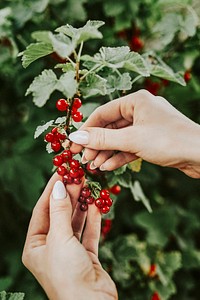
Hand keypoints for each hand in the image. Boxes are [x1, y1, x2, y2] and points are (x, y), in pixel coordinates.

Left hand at [22, 173, 117, 299]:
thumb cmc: (67, 274)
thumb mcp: (59, 238)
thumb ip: (60, 211)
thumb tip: (59, 187)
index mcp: (35, 246)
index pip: (42, 210)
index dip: (51, 190)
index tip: (61, 172)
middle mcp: (50, 248)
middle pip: (60, 214)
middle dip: (69, 195)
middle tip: (78, 176)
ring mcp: (69, 252)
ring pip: (75, 222)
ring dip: (82, 204)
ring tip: (88, 186)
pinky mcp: (86, 256)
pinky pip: (89, 233)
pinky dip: (93, 219)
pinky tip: (97, 205)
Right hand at [69, 89, 199, 177]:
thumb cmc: (168, 140)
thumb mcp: (131, 139)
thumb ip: (102, 139)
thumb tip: (75, 138)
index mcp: (135, 100)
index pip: (102, 113)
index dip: (86, 130)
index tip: (73, 145)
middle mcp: (140, 110)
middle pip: (110, 127)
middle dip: (96, 145)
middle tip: (83, 159)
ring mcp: (146, 126)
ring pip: (119, 139)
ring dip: (106, 153)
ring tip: (93, 166)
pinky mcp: (151, 140)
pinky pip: (130, 146)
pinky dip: (119, 156)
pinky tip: (107, 167)